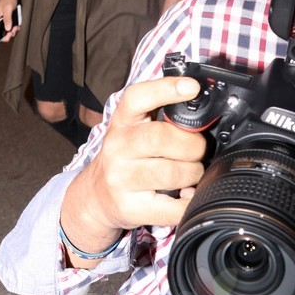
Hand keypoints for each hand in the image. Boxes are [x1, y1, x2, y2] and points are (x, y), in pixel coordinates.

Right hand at [0, 0, 20, 50]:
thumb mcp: (7, 8)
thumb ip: (7, 18)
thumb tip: (7, 29)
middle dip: (5, 37)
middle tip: (11, 34)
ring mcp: (0, 20)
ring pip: (4, 32)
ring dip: (10, 32)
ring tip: (16, 28)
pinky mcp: (5, 19)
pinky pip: (8, 28)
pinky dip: (13, 29)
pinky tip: (17, 26)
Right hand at [60, 77, 205, 264]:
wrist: (95, 196)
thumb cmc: (125, 158)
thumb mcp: (132, 130)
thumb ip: (160, 117)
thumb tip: (199, 108)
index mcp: (122, 122)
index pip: (138, 98)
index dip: (166, 89)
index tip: (192, 87)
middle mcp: (118, 147)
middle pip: (162, 138)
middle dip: (193, 144)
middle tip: (198, 149)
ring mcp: (121, 178)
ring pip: (172, 173)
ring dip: (194, 173)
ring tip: (192, 173)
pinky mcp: (131, 207)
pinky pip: (173, 208)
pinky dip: (191, 200)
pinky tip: (188, 194)